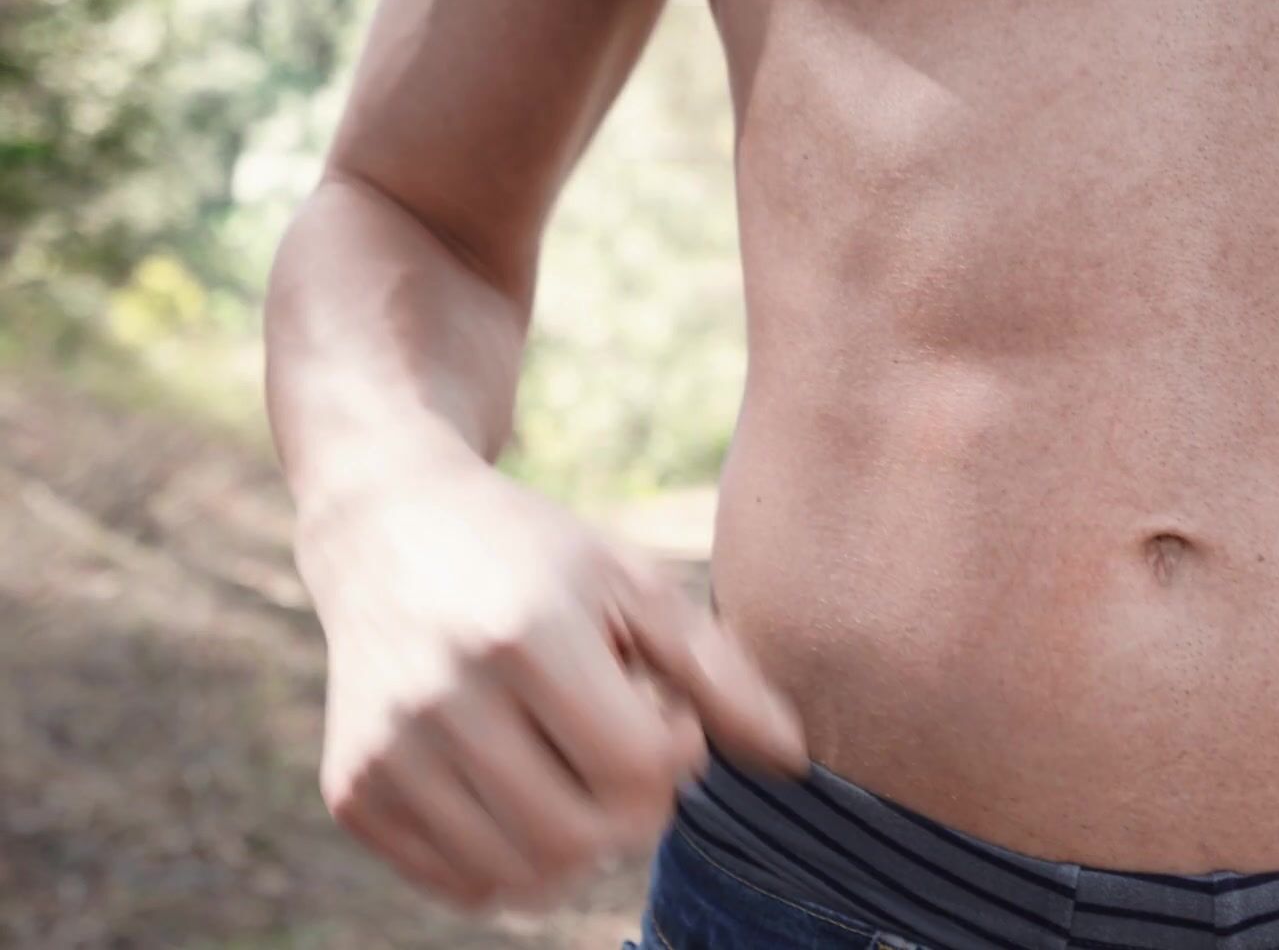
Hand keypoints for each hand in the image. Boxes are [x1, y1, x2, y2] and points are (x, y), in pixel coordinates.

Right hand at [294, 457, 806, 910]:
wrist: (386, 527)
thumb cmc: (536, 556)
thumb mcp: (633, 583)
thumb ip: (719, 673)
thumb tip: (795, 763)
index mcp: (525, 635)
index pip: (640, 770)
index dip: (675, 754)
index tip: (659, 706)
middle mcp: (441, 697)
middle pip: (581, 838)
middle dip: (631, 812)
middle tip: (623, 751)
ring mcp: (385, 751)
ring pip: (521, 877)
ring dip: (575, 845)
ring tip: (571, 768)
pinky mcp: (350, 790)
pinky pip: (459, 884)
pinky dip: (509, 859)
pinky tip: (518, 787)